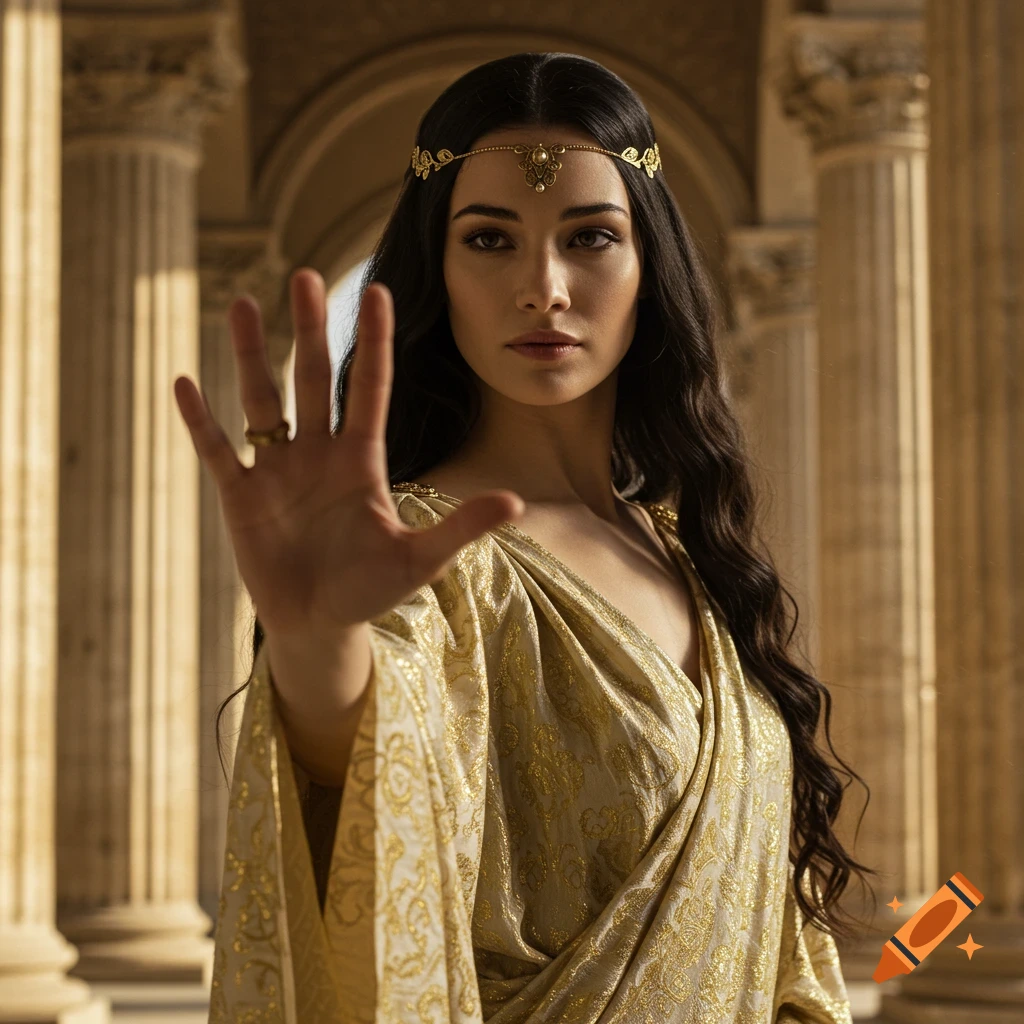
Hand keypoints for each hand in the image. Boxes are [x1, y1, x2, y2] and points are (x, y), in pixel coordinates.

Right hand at [173, 268, 523, 639]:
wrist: (319, 625)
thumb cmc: (371, 590)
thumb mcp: (420, 559)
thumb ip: (461, 527)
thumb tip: (517, 502)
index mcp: (361, 459)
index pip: (368, 387)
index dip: (373, 341)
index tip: (379, 291)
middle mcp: (318, 453)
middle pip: (311, 379)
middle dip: (309, 329)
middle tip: (305, 277)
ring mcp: (276, 470)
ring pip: (260, 400)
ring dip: (250, 355)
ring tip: (241, 302)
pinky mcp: (241, 495)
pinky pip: (217, 449)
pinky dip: (200, 420)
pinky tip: (185, 382)